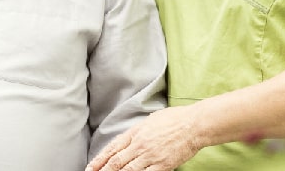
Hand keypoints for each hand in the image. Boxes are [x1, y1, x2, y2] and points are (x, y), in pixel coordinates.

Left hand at [86, 106, 201, 170]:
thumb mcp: (150, 120)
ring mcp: (151, 156)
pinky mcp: (162, 165)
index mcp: (136, 132)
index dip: (99, 159)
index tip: (90, 167)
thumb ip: (138, 131)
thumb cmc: (174, 119)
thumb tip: (129, 139)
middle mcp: (140, 144)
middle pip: (116, 162)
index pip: (112, 148)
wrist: (193, 124)